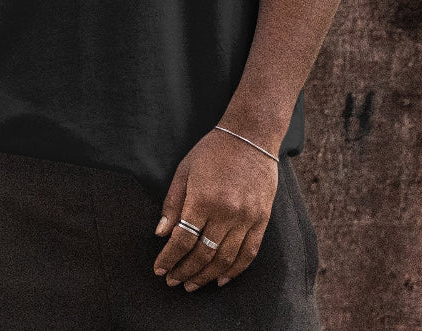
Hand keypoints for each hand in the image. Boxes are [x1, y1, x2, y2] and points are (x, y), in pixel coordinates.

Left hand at [152, 127, 278, 290]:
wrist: (250, 136)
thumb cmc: (212, 151)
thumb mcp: (184, 170)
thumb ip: (172, 203)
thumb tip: (161, 234)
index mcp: (203, 198)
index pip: (183, 239)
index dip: (169, 258)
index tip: (159, 269)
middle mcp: (226, 212)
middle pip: (203, 254)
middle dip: (184, 271)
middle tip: (173, 281)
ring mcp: (246, 217)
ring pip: (225, 259)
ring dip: (206, 276)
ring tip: (192, 284)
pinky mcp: (261, 219)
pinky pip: (248, 253)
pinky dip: (235, 271)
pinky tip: (221, 279)